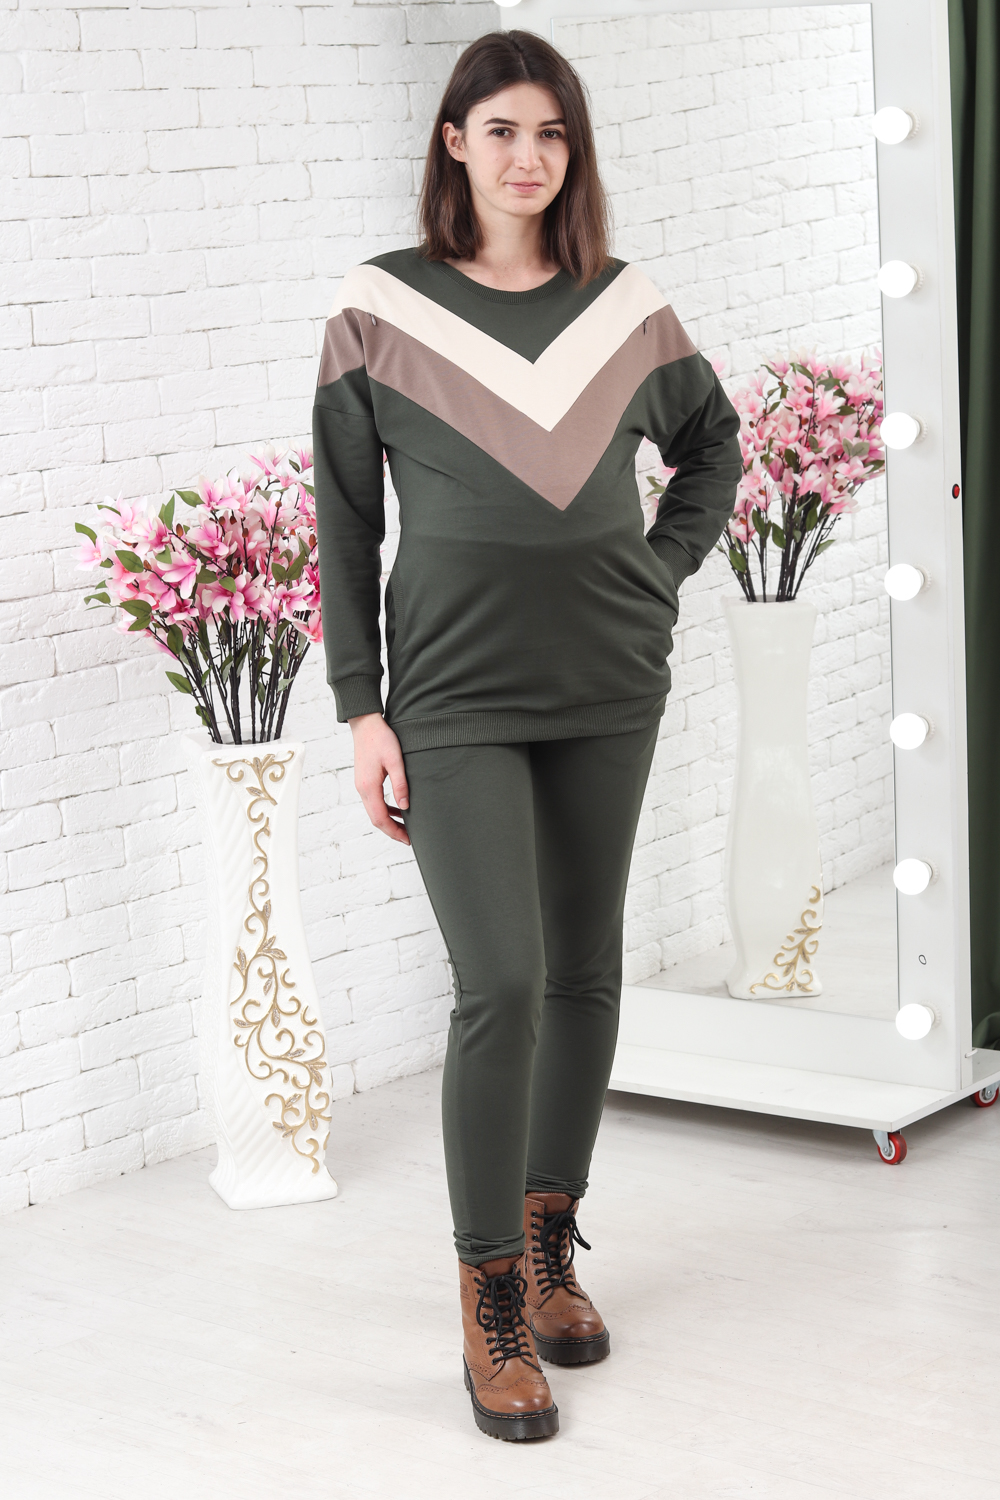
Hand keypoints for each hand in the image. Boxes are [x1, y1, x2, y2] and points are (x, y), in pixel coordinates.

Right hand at [349, 713, 409, 844]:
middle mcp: (362, 789)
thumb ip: (400, 784)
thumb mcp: (395, 760)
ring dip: (389, 821)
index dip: (394, 831)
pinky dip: (385, 809)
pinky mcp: (364, 781)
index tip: (408, 839)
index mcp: (369, 786)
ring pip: (374, 811)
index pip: (380, 818)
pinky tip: (398, 809)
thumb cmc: (380, 738)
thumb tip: (405, 806)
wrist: (365, 724)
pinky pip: (374, 801)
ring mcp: (361, 785)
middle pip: (376, 818)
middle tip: (409, 838)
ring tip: (406, 827)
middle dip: (392, 830)